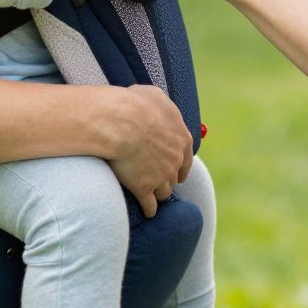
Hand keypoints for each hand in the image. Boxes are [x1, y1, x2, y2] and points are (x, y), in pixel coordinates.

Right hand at [99, 85, 192, 216]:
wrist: (121, 123)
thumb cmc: (135, 104)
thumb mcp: (153, 95)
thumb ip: (160, 103)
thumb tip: (158, 104)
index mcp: (181, 138)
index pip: (186, 158)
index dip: (181, 166)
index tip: (179, 174)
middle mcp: (176, 160)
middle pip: (174, 175)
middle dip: (168, 178)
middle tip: (159, 181)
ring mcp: (161, 176)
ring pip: (164, 191)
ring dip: (158, 193)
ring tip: (152, 195)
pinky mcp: (145, 189)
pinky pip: (150, 206)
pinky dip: (149, 209)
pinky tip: (147, 212)